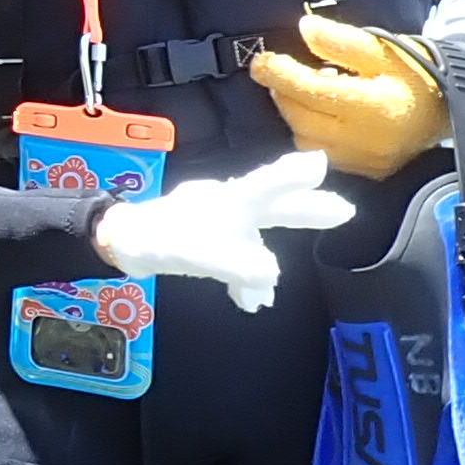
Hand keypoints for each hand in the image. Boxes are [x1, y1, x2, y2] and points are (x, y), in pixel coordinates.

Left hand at [93, 150, 355, 314]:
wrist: (120, 242)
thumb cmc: (154, 239)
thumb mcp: (191, 253)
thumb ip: (231, 262)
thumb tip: (270, 274)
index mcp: (227, 202)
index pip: (266, 187)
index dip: (294, 177)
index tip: (320, 164)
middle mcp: (227, 207)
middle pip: (273, 205)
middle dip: (307, 209)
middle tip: (344, 211)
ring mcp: (218, 223)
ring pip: (253, 238)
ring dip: (264, 262)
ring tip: (269, 292)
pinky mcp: (206, 241)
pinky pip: (234, 258)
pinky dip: (242, 277)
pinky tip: (248, 300)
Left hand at [248, 14, 446, 179]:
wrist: (451, 108)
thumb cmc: (415, 73)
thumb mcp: (383, 48)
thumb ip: (342, 41)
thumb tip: (303, 28)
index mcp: (373, 106)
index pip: (313, 91)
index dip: (281, 74)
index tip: (260, 61)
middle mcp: (366, 141)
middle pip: (303, 120)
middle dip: (283, 94)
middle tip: (277, 71)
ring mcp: (364, 161)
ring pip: (307, 142)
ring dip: (294, 115)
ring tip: (301, 90)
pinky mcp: (365, 172)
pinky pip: (322, 155)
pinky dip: (310, 133)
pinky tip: (317, 113)